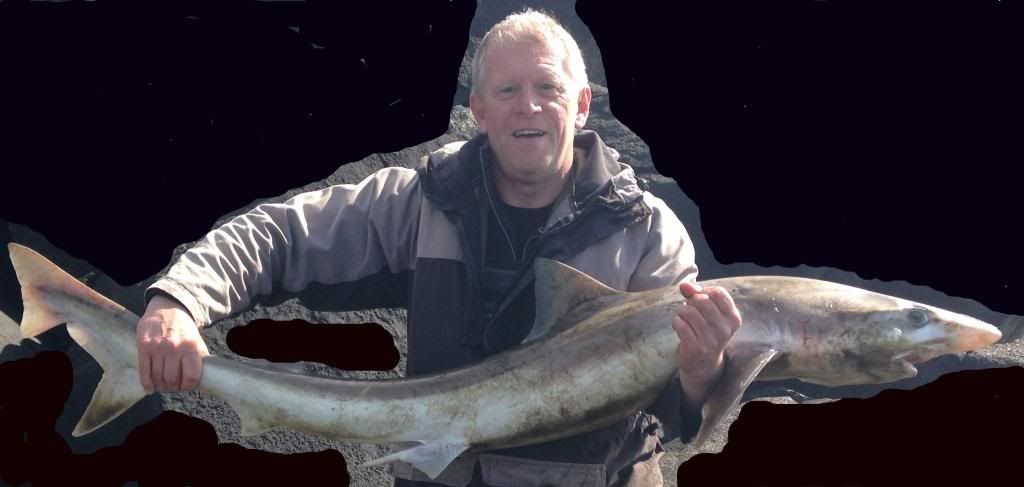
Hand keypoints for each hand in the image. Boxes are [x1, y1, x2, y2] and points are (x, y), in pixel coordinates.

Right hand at [136, 294, 208, 392]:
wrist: (168, 308)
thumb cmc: (184, 328)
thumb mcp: (197, 341)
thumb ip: (198, 358)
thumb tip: (201, 378)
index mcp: (190, 347)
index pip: (191, 377)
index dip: (188, 386)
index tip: (186, 386)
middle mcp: (174, 348)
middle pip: (172, 379)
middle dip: (173, 387)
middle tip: (174, 386)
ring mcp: (157, 348)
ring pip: (158, 377)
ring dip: (161, 386)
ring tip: (164, 386)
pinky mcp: (143, 346)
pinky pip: (144, 371)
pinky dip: (147, 383)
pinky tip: (150, 388)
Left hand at [672, 282, 741, 407]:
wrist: (702, 363)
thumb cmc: (706, 331)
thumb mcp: (708, 312)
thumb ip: (696, 294)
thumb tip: (684, 285)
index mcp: (733, 318)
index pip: (718, 293)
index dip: (704, 292)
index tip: (700, 300)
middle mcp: (724, 329)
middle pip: (702, 300)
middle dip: (691, 302)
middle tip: (691, 312)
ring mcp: (710, 340)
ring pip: (689, 311)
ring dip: (682, 313)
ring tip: (686, 321)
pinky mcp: (695, 348)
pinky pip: (680, 324)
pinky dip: (676, 322)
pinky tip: (680, 329)